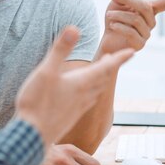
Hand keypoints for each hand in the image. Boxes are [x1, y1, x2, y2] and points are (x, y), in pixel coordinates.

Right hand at [15, 26, 133, 146]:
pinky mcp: (71, 116)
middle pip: (103, 78)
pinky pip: (88, 100)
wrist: (31, 136)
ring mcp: (78, 108)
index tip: (132, 51)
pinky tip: (84, 94)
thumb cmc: (37, 103)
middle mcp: (84, 96)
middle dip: (110, 66)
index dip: (120, 58)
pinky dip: (92, 91)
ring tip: (102, 73)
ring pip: (97, 90)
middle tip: (115, 57)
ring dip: (102, 79)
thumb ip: (60, 50)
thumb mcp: (46, 71)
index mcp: (81, 83)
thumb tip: (74, 28)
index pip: (107, 67)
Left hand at [99, 0, 164, 54]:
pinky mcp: (139, 45)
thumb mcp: (116, 3)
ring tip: (109, 14)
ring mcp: (146, 34)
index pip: (164, 4)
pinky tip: (112, 25)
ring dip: (119, 14)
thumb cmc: (114, 19)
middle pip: (144, 7)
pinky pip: (131, 32)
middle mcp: (151, 22)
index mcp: (148, 11)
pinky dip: (119, 26)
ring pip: (136, 19)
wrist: (107, 40)